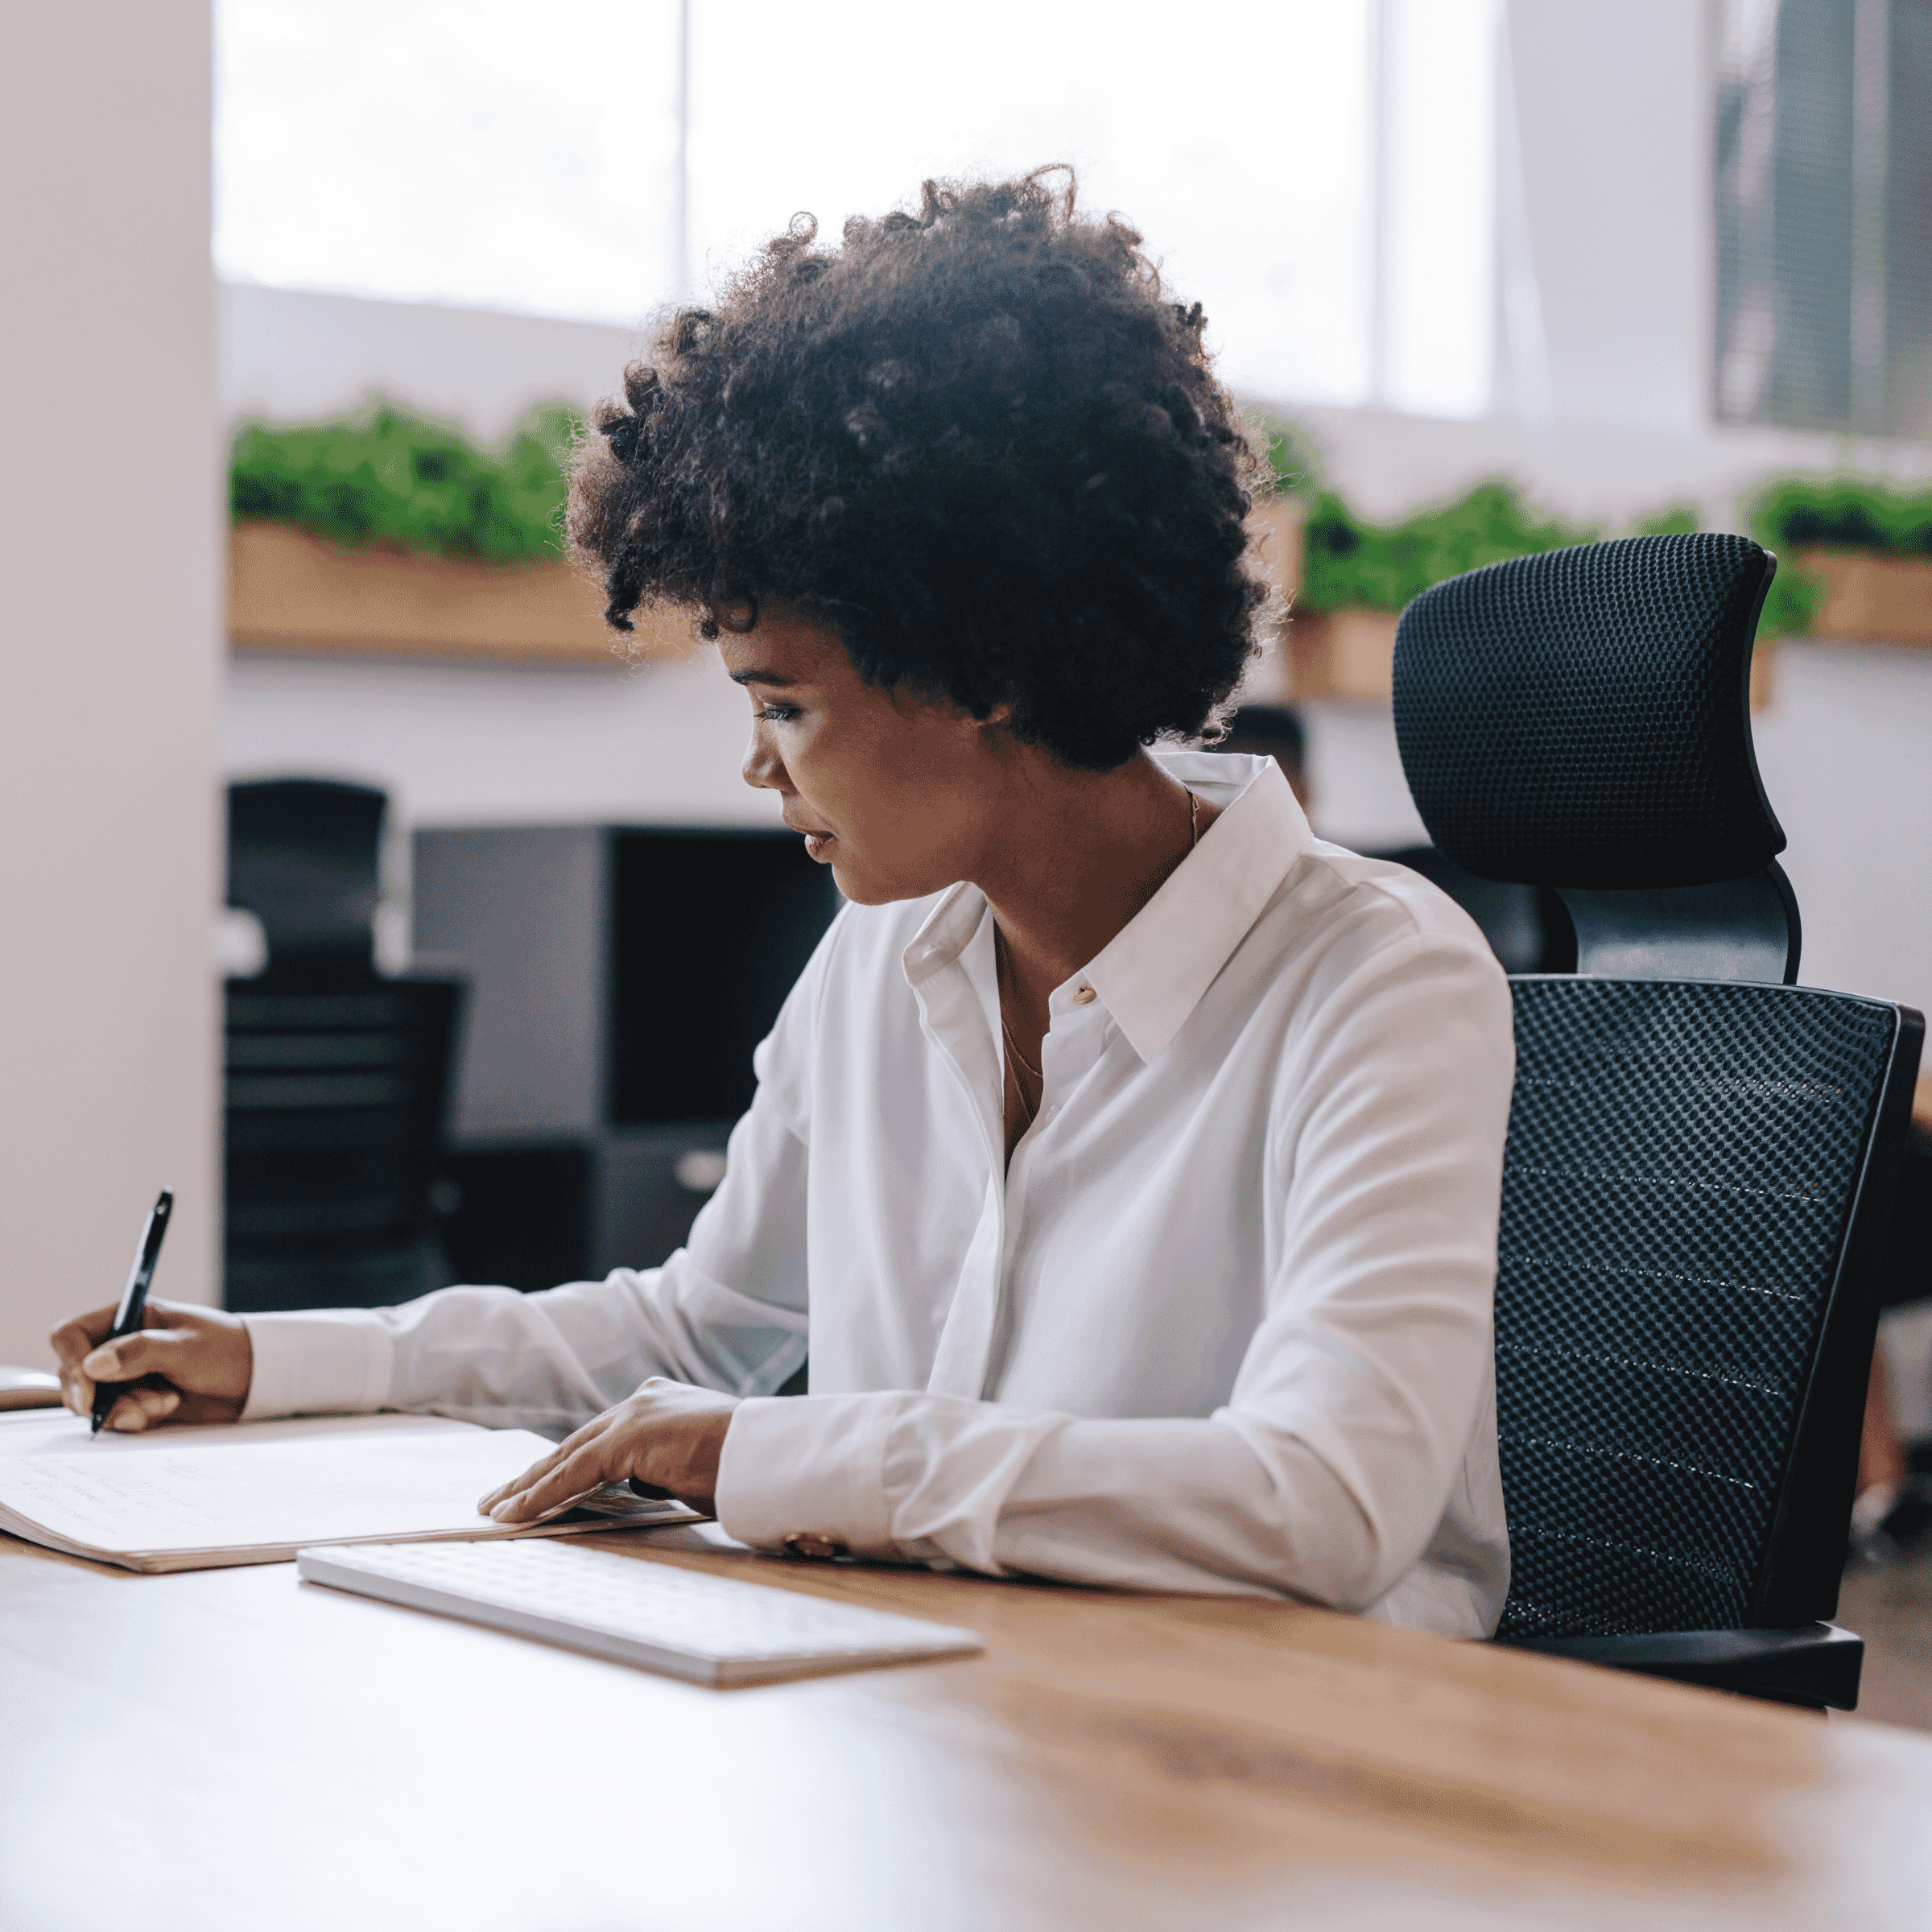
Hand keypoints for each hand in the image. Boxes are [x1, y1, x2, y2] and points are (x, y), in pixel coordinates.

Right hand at [50, 1297, 252, 1431]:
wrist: (256, 1379)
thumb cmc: (227, 1350)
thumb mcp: (187, 1349)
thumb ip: (141, 1353)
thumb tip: (93, 1365)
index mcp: (128, 1316)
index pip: (71, 1335)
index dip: (72, 1363)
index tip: (89, 1394)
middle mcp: (119, 1344)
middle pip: (74, 1374)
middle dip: (100, 1398)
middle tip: (138, 1409)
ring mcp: (125, 1374)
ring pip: (92, 1400)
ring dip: (121, 1410)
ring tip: (165, 1404)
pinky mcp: (135, 1399)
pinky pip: (113, 1415)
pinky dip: (131, 1419)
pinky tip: (166, 1409)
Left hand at [478, 1378, 738, 1521]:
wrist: (770, 1455)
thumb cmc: (744, 1467)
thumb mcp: (694, 1466)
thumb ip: (660, 1469)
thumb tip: (638, 1485)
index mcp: (658, 1404)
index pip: (599, 1440)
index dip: (563, 1466)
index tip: (535, 1485)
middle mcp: (640, 1402)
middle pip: (573, 1445)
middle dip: (533, 1474)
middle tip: (499, 1498)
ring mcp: (632, 1417)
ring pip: (566, 1459)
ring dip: (527, 1488)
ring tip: (496, 1511)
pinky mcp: (626, 1440)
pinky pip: (572, 1475)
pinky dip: (541, 1496)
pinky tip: (516, 1514)